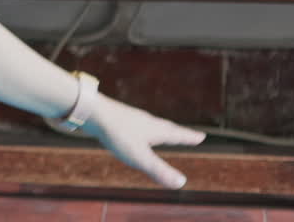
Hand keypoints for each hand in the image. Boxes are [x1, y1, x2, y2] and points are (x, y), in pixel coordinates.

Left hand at [82, 95, 206, 188]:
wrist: (92, 111)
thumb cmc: (117, 134)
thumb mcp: (139, 157)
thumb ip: (158, 170)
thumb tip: (181, 183)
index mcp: (155, 130)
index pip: (177, 135)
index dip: (189, 138)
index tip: (201, 136)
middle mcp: (146, 121)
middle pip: (167, 127)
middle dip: (179, 132)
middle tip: (189, 134)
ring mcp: (131, 117)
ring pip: (151, 123)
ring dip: (161, 128)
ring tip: (162, 131)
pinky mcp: (118, 116)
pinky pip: (134, 123)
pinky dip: (142, 127)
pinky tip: (133, 128)